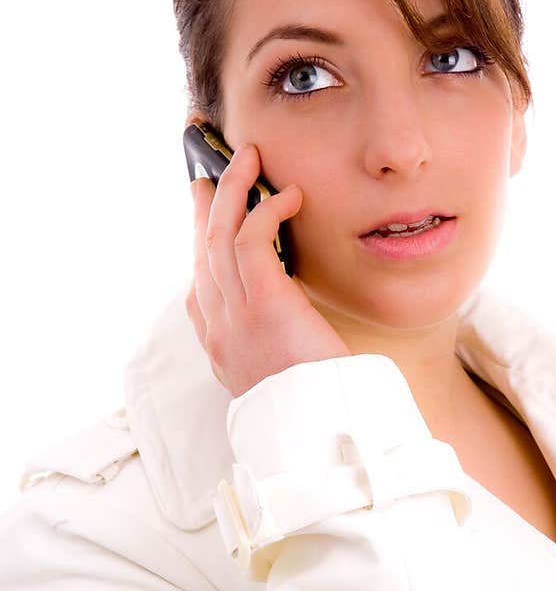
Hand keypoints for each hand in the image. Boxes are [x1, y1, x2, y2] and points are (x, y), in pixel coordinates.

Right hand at [187, 141, 351, 398]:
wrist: (321, 432)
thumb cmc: (317, 408)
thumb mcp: (286, 380)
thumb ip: (279, 350)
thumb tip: (295, 326)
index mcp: (223, 351)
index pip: (199, 291)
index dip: (200, 251)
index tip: (207, 226)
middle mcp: (219, 330)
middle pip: (201, 253)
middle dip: (204, 208)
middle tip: (207, 173)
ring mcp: (235, 315)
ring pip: (219, 236)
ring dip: (231, 190)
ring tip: (247, 158)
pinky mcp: (263, 302)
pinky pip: (251, 239)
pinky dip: (265, 210)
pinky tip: (287, 195)